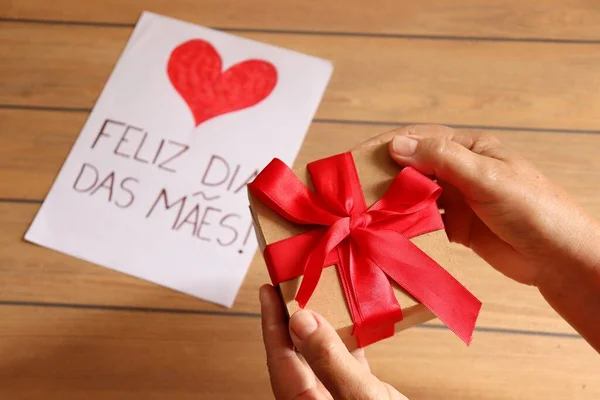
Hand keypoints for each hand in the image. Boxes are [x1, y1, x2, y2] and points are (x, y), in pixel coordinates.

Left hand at [259, 284, 407, 399]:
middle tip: (290, 285)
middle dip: (291, 319)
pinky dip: (348, 344)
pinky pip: (347, 366)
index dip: (271, 321)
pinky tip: (353, 326)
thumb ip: (329, 360)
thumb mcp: (360, 398)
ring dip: (320, 327)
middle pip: (296, 355)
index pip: (280, 358)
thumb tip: (300, 321)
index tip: (266, 290)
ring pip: (321, 358)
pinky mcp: (359, 399)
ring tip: (317, 297)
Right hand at [359, 124, 599, 287]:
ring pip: (414, 197)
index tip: (353, 157)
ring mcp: (457, 201)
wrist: (559, 258)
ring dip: (391, 204)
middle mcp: (459, 172)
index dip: (384, 145)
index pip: (418, 139)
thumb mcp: (486, 176)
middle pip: (411, 168)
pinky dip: (405, 227)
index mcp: (468, 149)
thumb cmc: (533, 208)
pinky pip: (423, 224)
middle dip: (381, 176)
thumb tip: (396, 145)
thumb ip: (442, 159)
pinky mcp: (457, 229)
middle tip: (350, 191)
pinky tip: (388, 234)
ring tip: (362, 214)